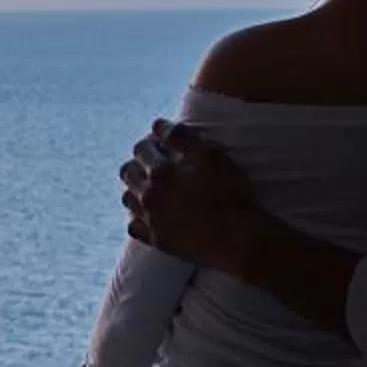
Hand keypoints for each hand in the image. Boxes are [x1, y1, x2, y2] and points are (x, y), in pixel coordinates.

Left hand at [120, 120, 264, 271]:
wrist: (239, 240)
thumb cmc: (230, 194)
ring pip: (127, 199)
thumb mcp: (212, 156)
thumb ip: (182, 137)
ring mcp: (151, 220)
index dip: (151, 142)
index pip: (141, 149)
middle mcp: (149, 195)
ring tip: (151, 187)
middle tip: (155, 163)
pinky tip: (151, 214)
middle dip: (138, 163)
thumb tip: (157, 125)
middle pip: (128, 172)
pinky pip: (134, 227)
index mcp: (160, 172)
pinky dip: (137, 218)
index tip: (161, 144)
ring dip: (135, 188)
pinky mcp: (157, 241)